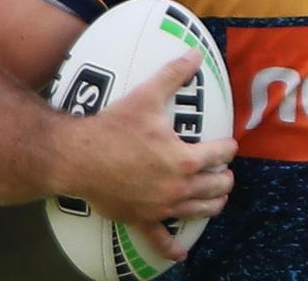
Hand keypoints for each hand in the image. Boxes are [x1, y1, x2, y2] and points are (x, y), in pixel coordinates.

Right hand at [58, 49, 237, 260]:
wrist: (78, 157)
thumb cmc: (114, 126)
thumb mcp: (147, 95)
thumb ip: (174, 74)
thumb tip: (195, 53)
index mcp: (184, 158)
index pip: (220, 154)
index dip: (228, 148)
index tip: (229, 145)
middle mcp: (178, 186)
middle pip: (216, 186)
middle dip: (224, 178)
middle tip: (226, 172)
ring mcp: (160, 206)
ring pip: (198, 210)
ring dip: (212, 204)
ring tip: (218, 199)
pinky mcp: (141, 219)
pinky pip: (159, 239)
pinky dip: (172, 247)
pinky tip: (181, 254)